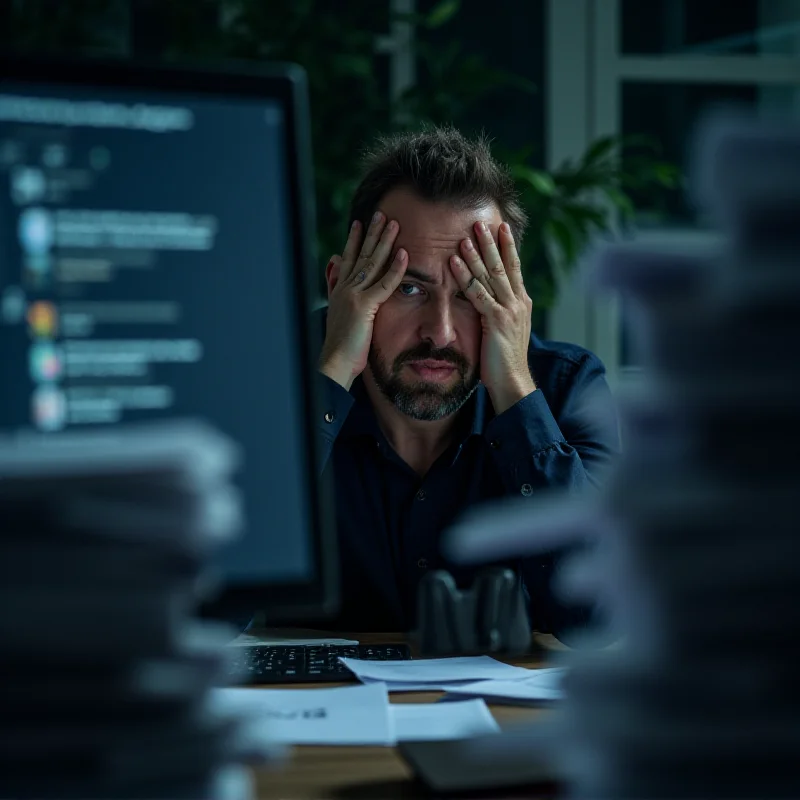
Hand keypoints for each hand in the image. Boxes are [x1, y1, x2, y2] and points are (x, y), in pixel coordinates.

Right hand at [319, 212, 406, 389]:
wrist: (334, 364)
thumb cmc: (340, 346)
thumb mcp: (338, 313)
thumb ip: (335, 288)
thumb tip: (332, 265)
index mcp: (340, 290)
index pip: (348, 259)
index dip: (354, 240)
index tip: (359, 222)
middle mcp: (345, 288)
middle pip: (360, 254)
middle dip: (371, 233)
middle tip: (381, 213)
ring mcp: (354, 295)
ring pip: (371, 263)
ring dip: (384, 242)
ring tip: (394, 223)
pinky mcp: (364, 307)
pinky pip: (383, 284)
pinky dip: (395, 268)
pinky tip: (404, 254)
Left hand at [449, 221, 534, 413]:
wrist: (512, 382)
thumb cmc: (504, 360)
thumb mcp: (504, 330)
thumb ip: (498, 312)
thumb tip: (490, 301)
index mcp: (521, 303)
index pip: (514, 268)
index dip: (508, 246)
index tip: (501, 226)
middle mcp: (518, 302)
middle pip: (503, 265)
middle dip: (492, 242)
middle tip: (480, 222)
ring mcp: (508, 311)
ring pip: (491, 275)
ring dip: (477, 254)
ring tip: (464, 236)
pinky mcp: (496, 321)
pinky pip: (477, 294)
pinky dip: (465, 277)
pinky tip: (454, 263)